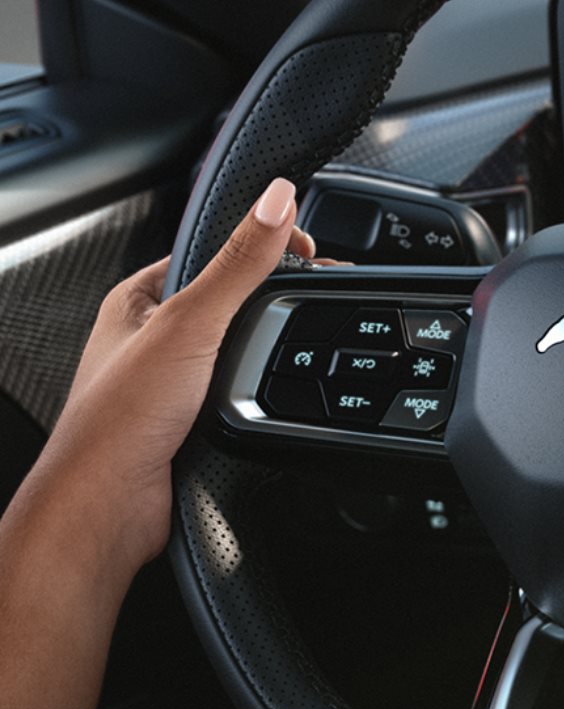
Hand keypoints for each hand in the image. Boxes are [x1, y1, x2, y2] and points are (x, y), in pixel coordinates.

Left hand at [20, 179, 311, 577]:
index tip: (307, 250)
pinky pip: (242, 396)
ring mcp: (173, 382)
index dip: (261, 247)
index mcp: (138, 300)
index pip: (211, 253)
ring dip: (267, 360)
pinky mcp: (193, 421)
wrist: (111, 504)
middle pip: (234, 304)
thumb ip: (238, 263)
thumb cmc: (119, 419)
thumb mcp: (191, 323)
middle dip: (272, 308)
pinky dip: (261, 398)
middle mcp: (152, 339)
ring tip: (283, 358)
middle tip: (307, 305)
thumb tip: (275, 204)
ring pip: (241, 354)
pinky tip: (268, 402)